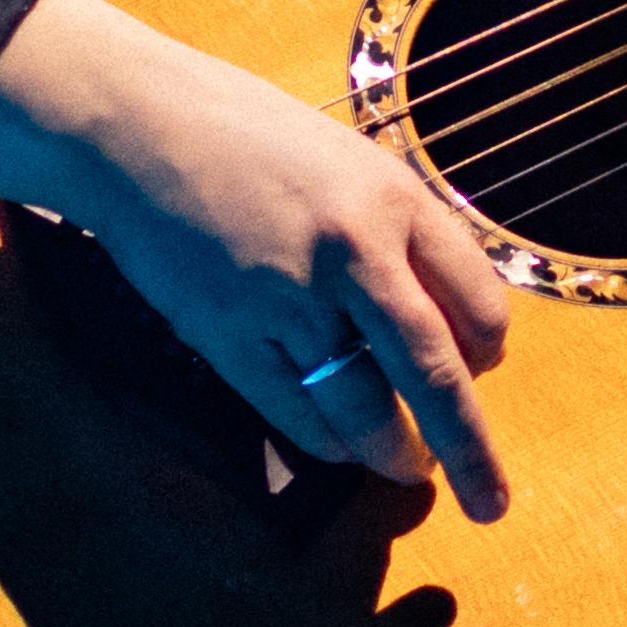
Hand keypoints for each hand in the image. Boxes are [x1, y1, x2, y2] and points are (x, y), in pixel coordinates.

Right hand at [0, 0, 515, 518]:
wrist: (136, 125)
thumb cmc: (247, 135)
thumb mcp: (348, 159)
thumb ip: (399, 230)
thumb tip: (443, 317)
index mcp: (393, 199)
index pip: (478, 305)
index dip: (488, 351)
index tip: (481, 366)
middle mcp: (352, 252)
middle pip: (433, 373)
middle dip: (468, 449)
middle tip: (490, 501)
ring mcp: (287, 298)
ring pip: (363, 407)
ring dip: (391, 452)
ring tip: (406, 467)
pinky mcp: (229, 333)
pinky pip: (295, 412)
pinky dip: (326, 441)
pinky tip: (337, 445)